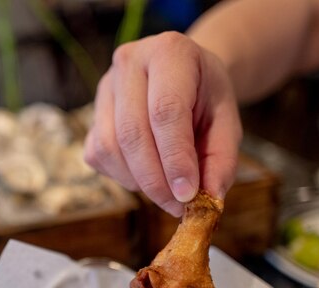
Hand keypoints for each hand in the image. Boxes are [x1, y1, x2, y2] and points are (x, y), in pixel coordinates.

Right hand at [84, 31, 241, 216]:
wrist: (185, 76)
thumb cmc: (206, 98)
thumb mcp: (227, 122)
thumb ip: (221, 160)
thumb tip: (209, 200)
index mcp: (169, 52)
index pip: (166, 111)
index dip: (175, 158)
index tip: (188, 194)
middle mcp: (129, 62)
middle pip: (132, 133)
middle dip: (155, 180)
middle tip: (178, 205)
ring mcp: (104, 88)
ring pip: (110, 148)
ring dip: (138, 181)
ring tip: (166, 190)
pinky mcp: (92, 114)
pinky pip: (98, 155)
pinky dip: (122, 176)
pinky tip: (146, 173)